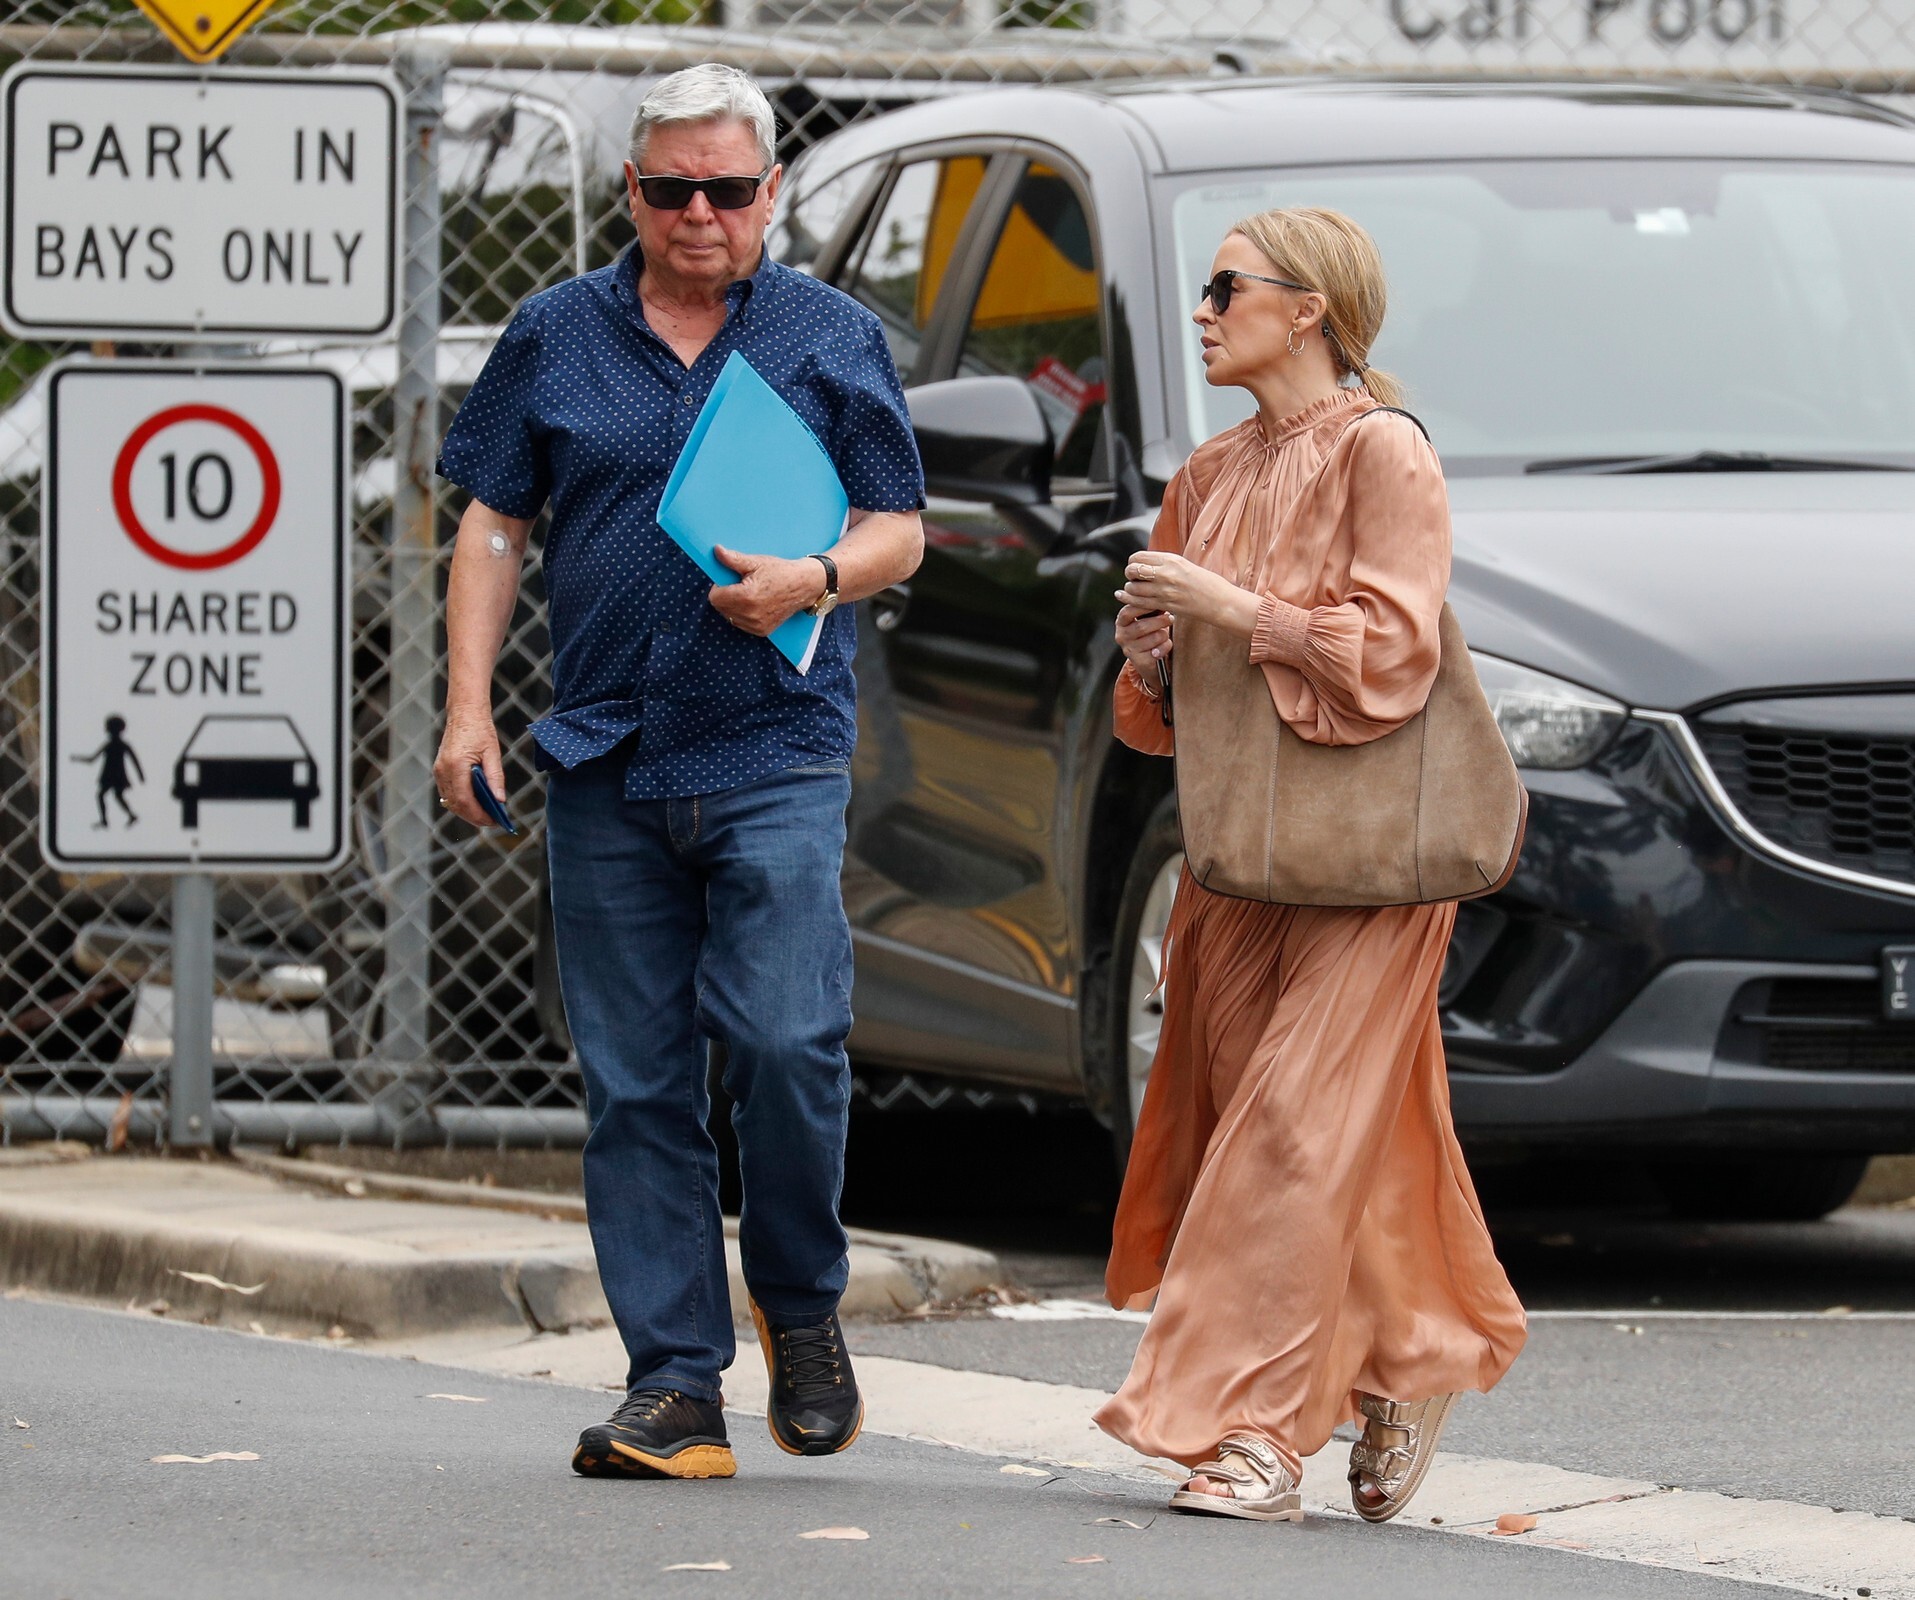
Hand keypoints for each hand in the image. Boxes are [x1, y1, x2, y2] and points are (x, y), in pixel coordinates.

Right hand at [433, 705, 503, 829]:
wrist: (464, 714)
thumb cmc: (480, 731)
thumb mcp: (493, 754)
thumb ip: (496, 778)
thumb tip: (500, 800)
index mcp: (456, 766)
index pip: (465, 800)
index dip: (479, 815)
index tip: (494, 821)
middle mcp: (443, 770)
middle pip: (456, 805)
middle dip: (474, 817)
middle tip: (492, 822)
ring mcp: (439, 771)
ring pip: (450, 801)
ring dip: (467, 811)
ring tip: (486, 815)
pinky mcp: (439, 770)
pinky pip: (448, 793)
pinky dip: (460, 801)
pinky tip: (476, 803)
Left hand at [709, 547, 827, 636]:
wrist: (804, 586)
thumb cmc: (781, 572)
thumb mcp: (756, 562)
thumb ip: (733, 559)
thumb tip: (717, 551)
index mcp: (746, 597)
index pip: (715, 598)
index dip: (718, 587)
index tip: (728, 580)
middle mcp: (751, 614)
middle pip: (721, 608)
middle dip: (725, 596)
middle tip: (740, 585)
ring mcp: (757, 625)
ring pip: (729, 617)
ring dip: (733, 606)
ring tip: (749, 594)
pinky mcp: (762, 631)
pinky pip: (741, 624)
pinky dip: (742, 615)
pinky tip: (754, 604)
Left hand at [1115, 551, 1258, 635]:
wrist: (1220, 602)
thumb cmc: (1206, 583)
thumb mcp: (1185, 565)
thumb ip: (1165, 564)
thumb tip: (1146, 564)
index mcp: (1172, 559)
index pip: (1139, 556)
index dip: (1133, 562)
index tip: (1136, 567)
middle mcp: (1166, 573)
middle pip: (1133, 570)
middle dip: (1130, 575)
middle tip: (1134, 579)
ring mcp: (1165, 590)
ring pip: (1133, 588)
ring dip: (1130, 589)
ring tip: (1135, 590)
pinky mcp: (1166, 605)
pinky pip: (1139, 602)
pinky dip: (1130, 600)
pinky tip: (1126, 598)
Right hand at [1115, 603, 1171, 678]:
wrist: (1151, 662)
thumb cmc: (1151, 633)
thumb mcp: (1147, 618)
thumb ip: (1150, 607)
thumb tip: (1161, 594)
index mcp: (1121, 622)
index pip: (1128, 611)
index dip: (1144, 606)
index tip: (1158, 602)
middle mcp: (1121, 636)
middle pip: (1142, 626)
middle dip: (1160, 621)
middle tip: (1170, 618)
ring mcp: (1129, 650)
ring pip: (1154, 638)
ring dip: (1164, 634)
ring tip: (1166, 633)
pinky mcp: (1140, 662)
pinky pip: (1159, 651)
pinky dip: (1166, 647)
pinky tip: (1165, 646)